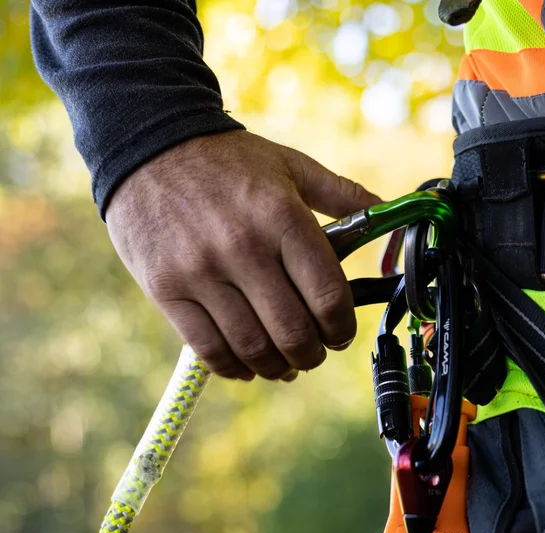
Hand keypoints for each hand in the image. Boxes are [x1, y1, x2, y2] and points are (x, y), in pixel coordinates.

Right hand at [105, 130, 380, 380]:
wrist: (147, 143)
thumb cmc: (228, 160)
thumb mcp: (291, 165)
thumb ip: (343, 194)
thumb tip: (388, 210)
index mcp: (283, 218)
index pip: (328, 296)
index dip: (342, 328)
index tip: (341, 333)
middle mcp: (244, 247)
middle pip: (293, 331)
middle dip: (313, 354)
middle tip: (314, 353)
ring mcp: (201, 271)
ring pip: (252, 347)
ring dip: (277, 367)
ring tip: (285, 364)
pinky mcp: (166, 288)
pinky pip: (207, 348)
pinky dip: (234, 368)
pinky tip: (247, 366)